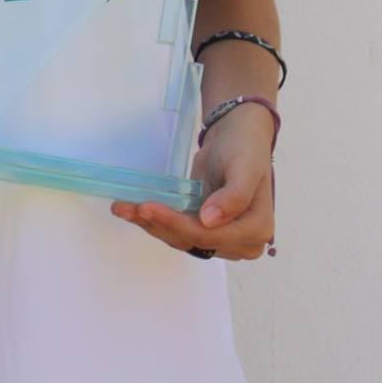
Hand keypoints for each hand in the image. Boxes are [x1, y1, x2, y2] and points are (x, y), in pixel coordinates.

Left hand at [111, 104, 275, 260]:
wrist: (236, 140)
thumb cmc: (245, 151)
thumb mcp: (245, 168)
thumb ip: (234, 196)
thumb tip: (210, 221)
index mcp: (257, 230)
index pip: (211, 236)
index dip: (179, 225)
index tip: (150, 207)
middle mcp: (240, 242)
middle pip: (193, 240)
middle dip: (159, 224)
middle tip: (129, 207)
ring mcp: (220, 238)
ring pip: (180, 239)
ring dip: (150, 224)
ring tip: (123, 208)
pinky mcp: (202, 230)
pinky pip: (176, 230)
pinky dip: (153, 221)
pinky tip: (132, 210)